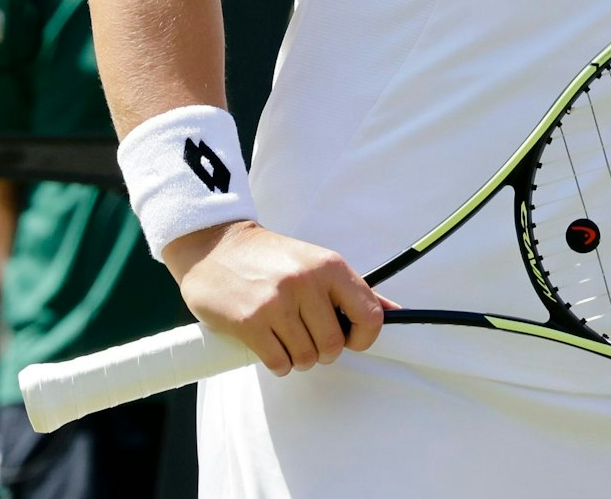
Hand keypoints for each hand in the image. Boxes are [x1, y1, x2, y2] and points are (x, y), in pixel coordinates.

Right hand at [163, 220, 396, 375]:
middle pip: (334, 344)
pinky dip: (279, 364)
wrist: (217, 247)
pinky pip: (278, 362)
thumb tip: (394, 312)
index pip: (370, 315)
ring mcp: (277, 303)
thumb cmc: (272, 259)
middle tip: (310, 339)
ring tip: (288, 340)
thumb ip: (353, 291)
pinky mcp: (249, 322)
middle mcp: (307, 282)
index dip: (365, 337)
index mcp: (330, 266)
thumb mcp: (317, 264)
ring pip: (306, 358)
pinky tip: (272, 348)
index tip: (352, 339)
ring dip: (299, 358)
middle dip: (324, 351)